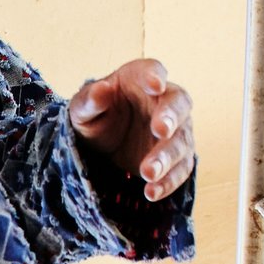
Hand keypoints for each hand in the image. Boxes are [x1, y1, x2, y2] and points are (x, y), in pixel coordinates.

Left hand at [69, 57, 193, 202]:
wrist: (102, 142)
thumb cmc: (95, 115)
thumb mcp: (83, 109)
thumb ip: (90, 100)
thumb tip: (101, 90)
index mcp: (140, 78)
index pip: (152, 70)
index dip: (155, 76)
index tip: (155, 84)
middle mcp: (164, 100)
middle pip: (177, 104)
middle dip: (171, 117)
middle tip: (161, 130)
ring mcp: (175, 129)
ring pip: (181, 140)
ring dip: (167, 157)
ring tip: (148, 173)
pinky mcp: (176, 156)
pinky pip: (179, 169)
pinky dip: (168, 182)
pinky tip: (152, 192)